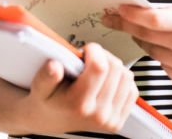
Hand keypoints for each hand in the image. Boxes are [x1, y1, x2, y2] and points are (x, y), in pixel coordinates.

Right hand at [19, 43, 138, 134]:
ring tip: (98, 69)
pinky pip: (132, 91)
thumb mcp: (39, 86)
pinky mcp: (118, 121)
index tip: (86, 50)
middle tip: (90, 59)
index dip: (95, 51)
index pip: (100, 67)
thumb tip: (54, 66)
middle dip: (104, 56)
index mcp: (79, 104)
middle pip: (116, 69)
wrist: (49, 120)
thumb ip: (46, 76)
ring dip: (114, 67)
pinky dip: (122, 81)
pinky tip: (107, 81)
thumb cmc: (47, 101)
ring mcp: (110, 120)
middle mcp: (98, 114)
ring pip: (127, 77)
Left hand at [102, 5, 171, 94]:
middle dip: (126, 25)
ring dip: (143, 40)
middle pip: (145, 35)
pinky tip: (171, 49)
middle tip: (112, 18)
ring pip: (150, 49)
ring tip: (146, 32)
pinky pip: (160, 63)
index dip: (132, 14)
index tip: (119, 8)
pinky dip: (160, 54)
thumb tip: (143, 9)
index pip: (154, 19)